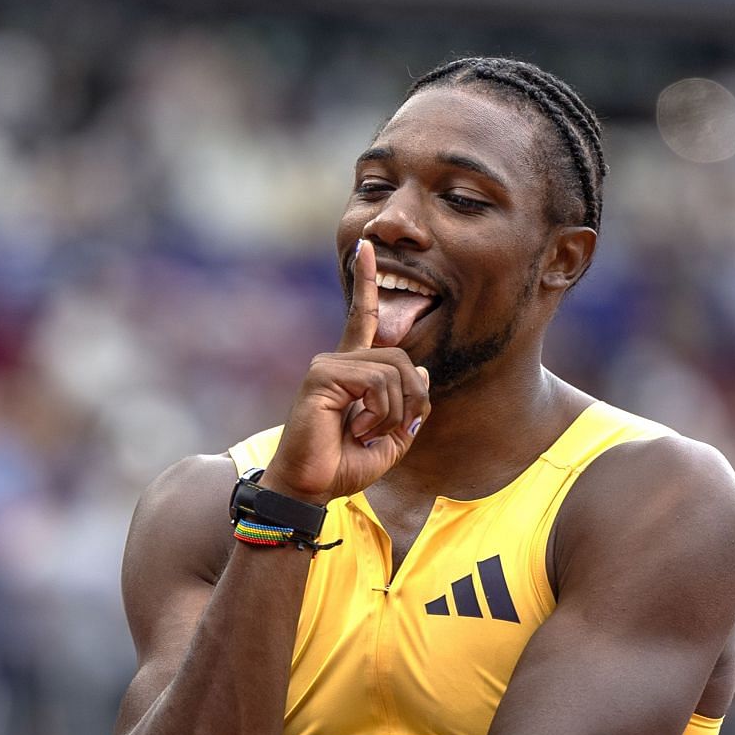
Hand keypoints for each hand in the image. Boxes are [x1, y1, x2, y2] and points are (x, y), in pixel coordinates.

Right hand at [262, 240, 430, 503]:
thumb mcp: (391, 441)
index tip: (366, 246)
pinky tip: (358, 429)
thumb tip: (423, 373)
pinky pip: (377, 383)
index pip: (361, 318)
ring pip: (394, 371)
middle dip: (412, 398)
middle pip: (402, 358)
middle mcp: (337, 361)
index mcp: (350, 371)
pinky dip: (379, 412)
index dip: (366, 282)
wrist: (310, 488)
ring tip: (368, 433)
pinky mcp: (322, 376)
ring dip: (394, 411)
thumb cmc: (343, 467)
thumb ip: (409, 408)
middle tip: (392, 431)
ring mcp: (327, 366)